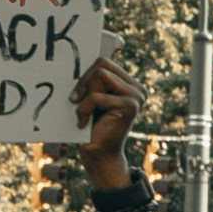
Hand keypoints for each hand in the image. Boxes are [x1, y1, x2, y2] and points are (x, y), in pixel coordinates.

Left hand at [73, 57, 143, 180]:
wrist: (98, 154)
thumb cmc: (90, 125)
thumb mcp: (91, 97)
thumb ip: (93, 80)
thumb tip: (79, 56)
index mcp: (129, 84)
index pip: (104, 61)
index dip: (86, 73)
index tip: (77, 92)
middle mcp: (137, 88)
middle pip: (102, 63)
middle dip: (84, 80)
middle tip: (75, 99)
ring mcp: (136, 96)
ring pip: (100, 76)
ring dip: (85, 95)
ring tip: (84, 113)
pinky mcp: (130, 106)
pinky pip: (96, 96)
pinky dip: (84, 109)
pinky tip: (84, 123)